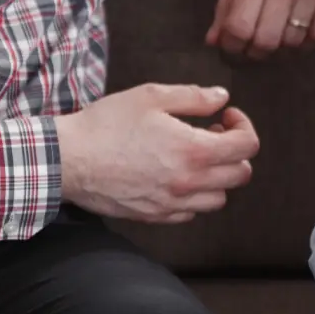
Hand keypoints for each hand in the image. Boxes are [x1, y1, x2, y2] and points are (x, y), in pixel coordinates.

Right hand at [57, 84, 258, 222]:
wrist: (67, 160)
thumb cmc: (106, 125)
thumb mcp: (151, 97)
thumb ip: (194, 97)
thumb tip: (221, 98)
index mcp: (194, 151)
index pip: (247, 146)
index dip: (243, 126)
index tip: (226, 116)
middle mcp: (189, 182)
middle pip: (241, 175)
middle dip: (235, 151)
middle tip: (212, 134)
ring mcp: (172, 203)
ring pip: (220, 198)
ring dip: (218, 176)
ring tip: (196, 156)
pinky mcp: (155, 216)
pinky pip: (191, 212)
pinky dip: (194, 196)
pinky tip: (177, 176)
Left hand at [207, 0, 314, 58]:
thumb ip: (226, 3)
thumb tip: (215, 41)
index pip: (239, 28)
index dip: (231, 47)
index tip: (231, 47)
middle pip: (266, 41)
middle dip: (255, 52)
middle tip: (252, 47)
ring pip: (294, 42)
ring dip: (281, 48)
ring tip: (276, 37)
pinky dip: (306, 43)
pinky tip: (298, 33)